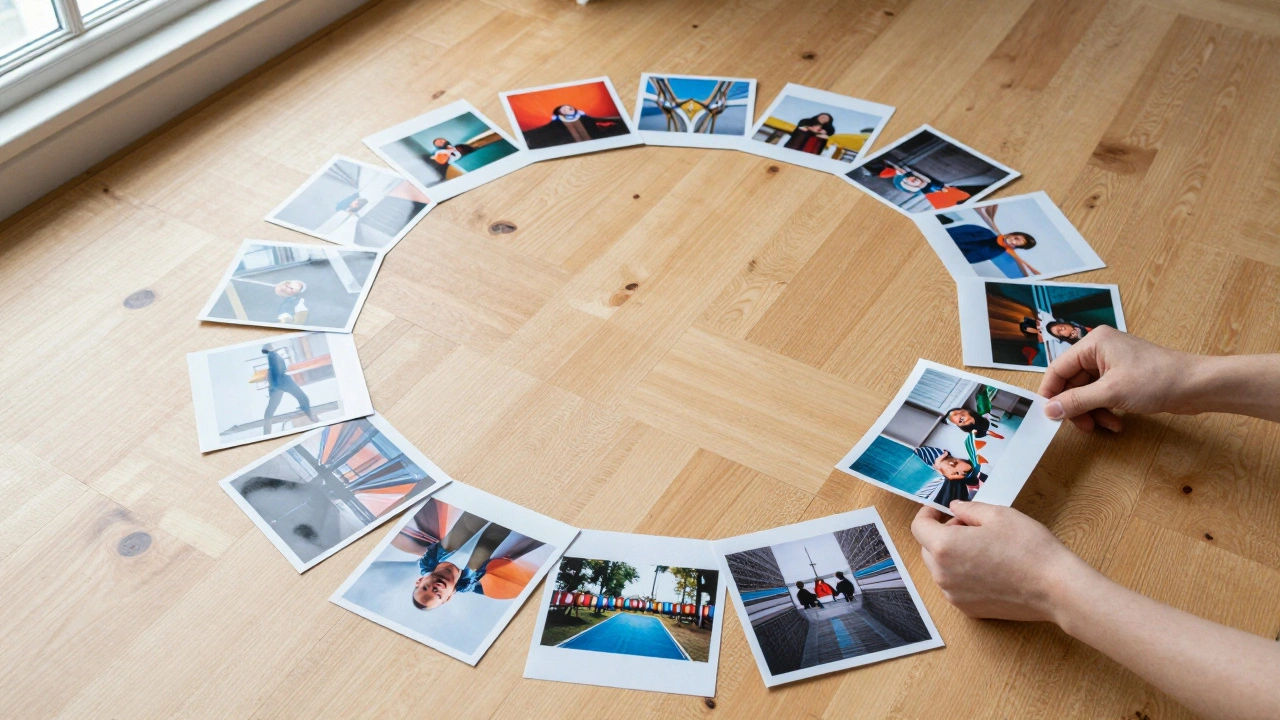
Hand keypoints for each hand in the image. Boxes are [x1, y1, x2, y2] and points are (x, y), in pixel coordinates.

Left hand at [910, 502, 1092, 622]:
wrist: (1055, 588)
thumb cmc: (1029, 548)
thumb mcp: (998, 515)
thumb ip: (968, 509)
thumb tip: (954, 509)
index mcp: (945, 547)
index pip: (919, 527)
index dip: (928, 514)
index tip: (939, 509)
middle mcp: (943, 575)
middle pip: (927, 548)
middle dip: (941, 533)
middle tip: (968, 525)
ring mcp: (955, 596)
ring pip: (940, 569)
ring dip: (951, 555)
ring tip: (982, 547)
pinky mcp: (969, 610)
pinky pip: (955, 586)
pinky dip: (962, 574)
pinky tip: (988, 567)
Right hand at [1038, 326, 1193, 431]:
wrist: (1196, 385)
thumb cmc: (1158, 379)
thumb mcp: (1111, 393)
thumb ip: (1076, 401)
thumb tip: (1050, 409)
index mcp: (1094, 344)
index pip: (1059, 368)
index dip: (1051, 392)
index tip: (1048, 413)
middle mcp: (1100, 350)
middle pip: (1073, 382)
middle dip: (1077, 407)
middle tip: (1082, 426)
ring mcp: (1113, 364)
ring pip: (1087, 392)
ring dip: (1093, 412)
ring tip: (1105, 426)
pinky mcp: (1124, 377)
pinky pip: (1103, 395)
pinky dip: (1105, 410)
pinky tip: (1116, 423)